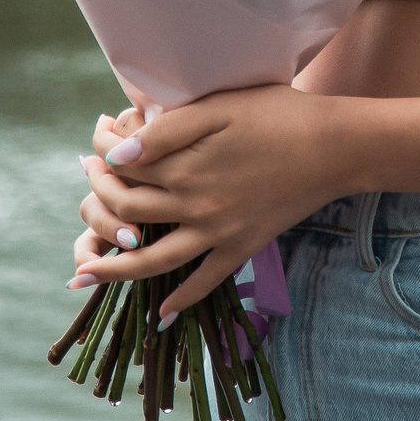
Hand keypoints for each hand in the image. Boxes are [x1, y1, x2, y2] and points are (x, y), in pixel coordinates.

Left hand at [73, 83, 355, 317]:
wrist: (335, 147)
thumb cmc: (277, 115)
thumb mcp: (219, 107)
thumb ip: (166, 130)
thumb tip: (119, 154)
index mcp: (184, 167)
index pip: (124, 168)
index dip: (102, 153)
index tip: (96, 138)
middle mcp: (193, 206)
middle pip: (128, 212)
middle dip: (98, 198)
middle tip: (88, 182)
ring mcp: (217, 233)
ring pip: (153, 260)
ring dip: (115, 270)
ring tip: (84, 276)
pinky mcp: (241, 248)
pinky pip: (204, 282)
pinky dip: (180, 300)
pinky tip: (160, 313)